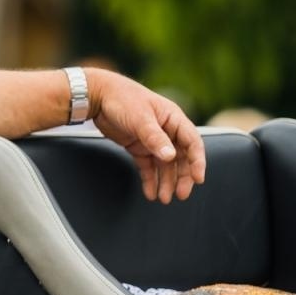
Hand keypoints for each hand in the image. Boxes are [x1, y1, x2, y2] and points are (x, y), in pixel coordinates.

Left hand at [85, 69, 206, 202]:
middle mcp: (166, 130)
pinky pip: (148, 166)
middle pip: (181, 158)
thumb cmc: (122, 99)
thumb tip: (170, 156)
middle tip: (181, 194)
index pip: (192, 142)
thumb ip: (155, 138)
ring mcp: (152, 140)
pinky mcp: (138, 147)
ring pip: (165, 165)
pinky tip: (150, 192)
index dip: (197, 161)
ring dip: (166, 181)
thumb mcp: (140, 119)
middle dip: (182, 177)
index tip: (198, 178)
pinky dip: (150, 179)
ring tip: (164, 198)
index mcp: (173, 119)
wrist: (97, 96)